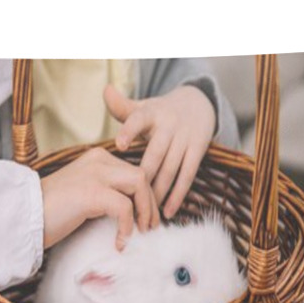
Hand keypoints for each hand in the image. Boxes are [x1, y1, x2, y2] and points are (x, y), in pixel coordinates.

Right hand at [40, 147, 158, 251]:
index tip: (146, 220)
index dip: (146, 196)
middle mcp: (98, 161)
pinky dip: (127, 228)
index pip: (134, 171)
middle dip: (150, 204)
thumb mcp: (82, 196)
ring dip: (145, 211)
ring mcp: (95, 174)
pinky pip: (125, 207)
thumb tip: (131, 213)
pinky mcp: (91, 193)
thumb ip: (104, 196)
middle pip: (142, 175)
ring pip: (140, 184)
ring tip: (141, 233)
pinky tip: (119, 244)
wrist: (23, 218)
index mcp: (96, 159)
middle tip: (150, 228)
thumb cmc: (50, 214)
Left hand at [104, 83, 214, 219]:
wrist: (198, 103)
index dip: (129, 131)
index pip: (138, 120)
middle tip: (129, 203)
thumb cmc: (159, 112)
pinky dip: (177, 195)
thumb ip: (121, 107)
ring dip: (158, 192)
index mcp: (150, 113)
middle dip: (143, 178)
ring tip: (145, 213)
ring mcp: (184, 138)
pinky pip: (187, 176)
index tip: (119, 145)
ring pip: (170, 168)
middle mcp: (169, 124)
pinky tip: (167, 212)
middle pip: (155, 154)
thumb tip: (105, 89)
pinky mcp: (198, 150)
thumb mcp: (143, 107)